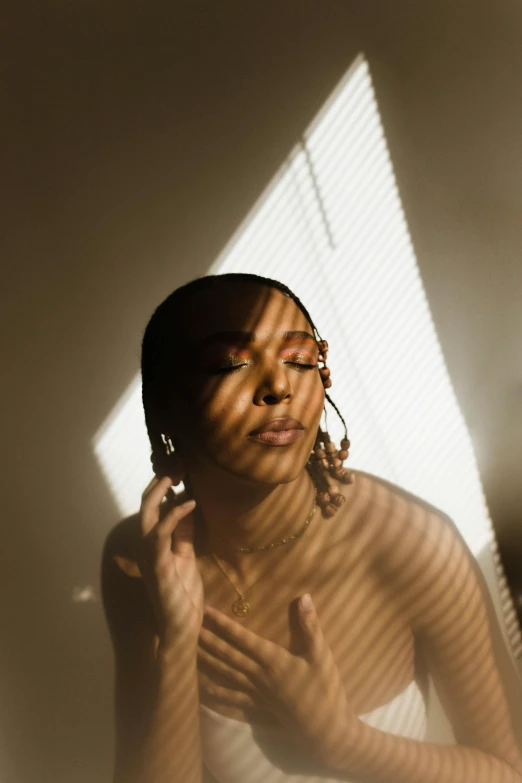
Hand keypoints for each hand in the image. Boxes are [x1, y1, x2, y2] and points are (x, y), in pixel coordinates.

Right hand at [137, 466, 203, 646]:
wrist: (182, 628)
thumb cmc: (183, 596)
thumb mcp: (186, 557)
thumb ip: (184, 534)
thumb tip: (187, 507)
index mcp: (153, 545)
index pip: (152, 508)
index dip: (163, 487)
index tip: (181, 470)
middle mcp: (146, 548)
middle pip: (145, 505)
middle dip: (159, 482)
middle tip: (177, 464)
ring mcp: (150, 556)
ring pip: (146, 514)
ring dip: (160, 492)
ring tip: (177, 475)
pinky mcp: (159, 566)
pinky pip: (160, 533)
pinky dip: (174, 514)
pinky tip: (191, 502)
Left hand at [197, 595, 357, 767]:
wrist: (325, 730)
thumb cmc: (325, 689)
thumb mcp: (322, 655)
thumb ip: (311, 626)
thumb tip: (304, 596)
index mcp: (273, 660)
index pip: (241, 637)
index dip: (222, 624)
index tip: (205, 610)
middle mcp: (259, 675)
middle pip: (226, 654)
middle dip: (206, 639)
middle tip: (186, 625)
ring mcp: (256, 693)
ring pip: (225, 673)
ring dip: (206, 661)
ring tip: (187, 650)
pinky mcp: (257, 707)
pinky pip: (231, 699)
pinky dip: (215, 693)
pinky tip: (201, 688)